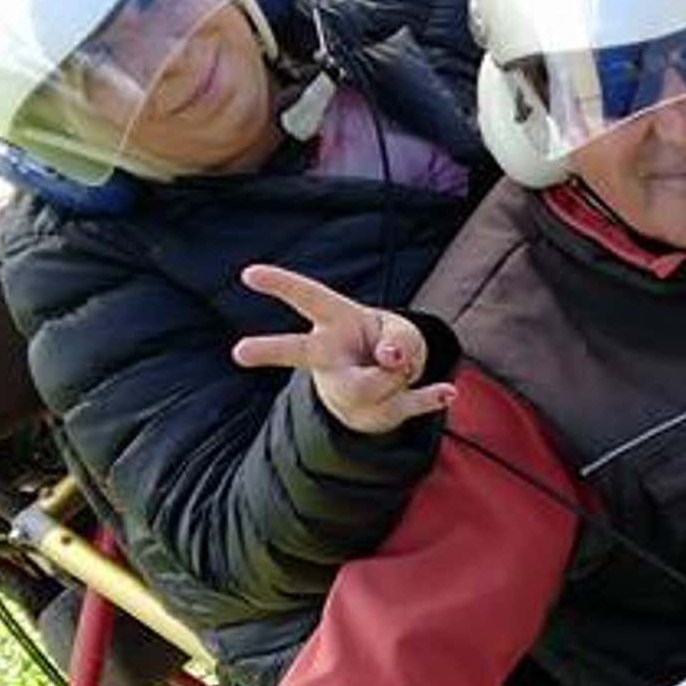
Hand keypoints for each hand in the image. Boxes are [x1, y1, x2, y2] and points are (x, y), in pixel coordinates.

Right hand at [230, 264, 455, 434]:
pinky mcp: (379, 412)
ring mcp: (348, 387)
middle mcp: (331, 357)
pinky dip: (430, 398)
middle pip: (298, 352)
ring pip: (376, 381)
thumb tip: (391, 360)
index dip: (280, 284)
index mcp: (334, 325)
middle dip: (270, 350)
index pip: (306, 298)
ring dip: (400, 372)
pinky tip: (448, 391)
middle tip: (238, 351)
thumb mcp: (395, 331)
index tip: (249, 273)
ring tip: (400, 366)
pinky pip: (408, 404)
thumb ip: (396, 338)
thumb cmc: (383, 344)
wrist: (384, 394)